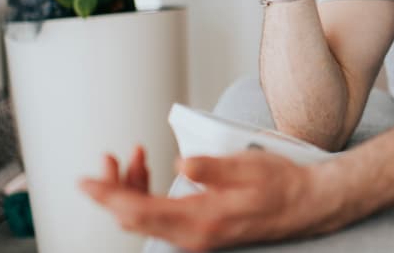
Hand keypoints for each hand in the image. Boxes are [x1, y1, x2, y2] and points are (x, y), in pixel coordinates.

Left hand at [80, 148, 346, 251]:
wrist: (306, 203)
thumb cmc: (282, 185)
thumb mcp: (250, 167)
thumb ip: (214, 169)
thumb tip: (182, 165)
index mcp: (203, 219)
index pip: (140, 211)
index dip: (109, 195)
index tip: (88, 181)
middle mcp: (194, 234)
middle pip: (135, 218)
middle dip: (114, 189)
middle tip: (109, 160)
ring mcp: (197, 235)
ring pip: (146, 218)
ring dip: (132, 189)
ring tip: (135, 158)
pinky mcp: (201, 229)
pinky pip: (162, 217)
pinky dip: (149, 194)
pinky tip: (154, 173)